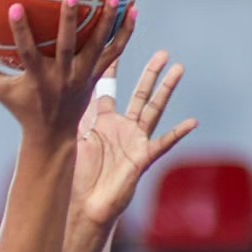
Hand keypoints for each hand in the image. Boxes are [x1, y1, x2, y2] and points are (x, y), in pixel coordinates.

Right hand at [0, 0, 136, 143]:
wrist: (53, 137)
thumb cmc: (22, 108)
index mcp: (38, 79)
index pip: (28, 53)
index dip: (21, 32)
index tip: (16, 7)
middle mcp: (63, 77)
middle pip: (69, 46)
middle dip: (70, 20)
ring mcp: (83, 77)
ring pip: (99, 46)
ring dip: (108, 21)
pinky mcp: (97, 76)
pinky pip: (115, 53)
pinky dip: (125, 33)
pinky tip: (134, 10)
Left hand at [71, 52, 197, 230]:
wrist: (85, 205)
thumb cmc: (76, 177)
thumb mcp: (73, 138)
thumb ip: (74, 116)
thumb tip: (59, 91)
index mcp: (103, 122)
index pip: (110, 90)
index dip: (113, 69)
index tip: (116, 46)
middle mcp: (123, 128)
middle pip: (140, 94)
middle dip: (151, 73)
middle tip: (163, 53)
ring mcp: (136, 142)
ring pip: (154, 110)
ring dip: (167, 90)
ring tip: (179, 69)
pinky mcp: (143, 158)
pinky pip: (163, 143)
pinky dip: (178, 133)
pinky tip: (192, 122)